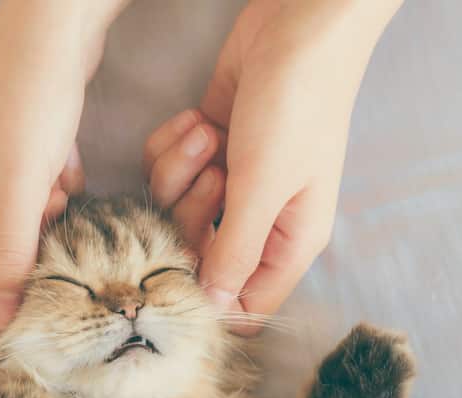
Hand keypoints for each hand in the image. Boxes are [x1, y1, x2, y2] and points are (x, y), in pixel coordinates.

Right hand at [0, 0, 124, 327]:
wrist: (53, 25)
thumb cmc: (29, 92)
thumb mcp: (21, 182)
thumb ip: (9, 255)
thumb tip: (1, 321)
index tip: (37, 280)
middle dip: (23, 251)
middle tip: (50, 217)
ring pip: (10, 239)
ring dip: (41, 224)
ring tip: (55, 184)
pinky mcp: (1, 169)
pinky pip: (27, 211)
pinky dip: (50, 197)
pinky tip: (59, 162)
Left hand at [145, 0, 402, 333]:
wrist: (295, 28)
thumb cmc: (296, 107)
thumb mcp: (265, 187)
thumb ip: (235, 252)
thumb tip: (215, 307)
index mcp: (287, 242)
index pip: (245, 304)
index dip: (211, 294)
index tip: (186, 265)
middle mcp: (258, 219)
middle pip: (195, 255)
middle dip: (190, 215)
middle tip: (218, 173)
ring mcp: (230, 183)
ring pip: (172, 208)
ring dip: (180, 170)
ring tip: (212, 134)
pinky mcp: (205, 151)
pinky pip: (165, 169)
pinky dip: (173, 145)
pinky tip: (200, 118)